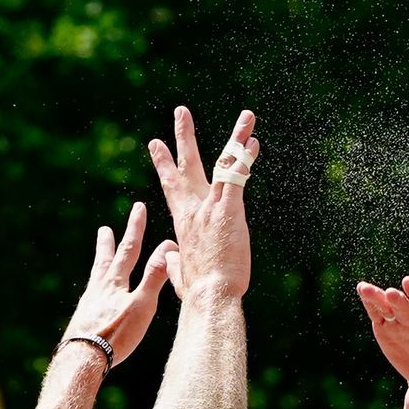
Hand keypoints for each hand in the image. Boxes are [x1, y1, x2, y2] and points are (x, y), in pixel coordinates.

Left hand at [62, 202, 172, 368]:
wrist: (84, 358)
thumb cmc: (116, 334)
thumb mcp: (142, 305)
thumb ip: (154, 277)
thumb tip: (167, 247)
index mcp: (115, 282)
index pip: (129, 249)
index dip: (135, 228)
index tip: (138, 207)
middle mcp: (99, 289)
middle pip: (105, 260)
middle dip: (109, 243)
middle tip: (105, 230)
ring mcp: (89, 304)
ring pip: (96, 278)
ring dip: (100, 266)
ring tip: (99, 261)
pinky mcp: (84, 320)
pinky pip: (92, 299)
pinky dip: (96, 292)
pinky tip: (95, 300)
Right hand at [149, 102, 257, 303]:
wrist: (209, 296)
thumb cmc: (197, 292)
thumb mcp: (179, 275)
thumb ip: (173, 262)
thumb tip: (171, 256)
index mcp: (183, 222)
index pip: (172, 187)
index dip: (165, 165)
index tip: (156, 145)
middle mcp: (194, 208)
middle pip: (187, 166)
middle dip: (184, 138)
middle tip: (181, 112)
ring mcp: (211, 206)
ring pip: (221, 163)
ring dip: (234, 137)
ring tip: (246, 116)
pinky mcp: (228, 209)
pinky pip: (237, 175)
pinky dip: (244, 157)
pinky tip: (252, 140)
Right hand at [357, 274, 408, 395]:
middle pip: (407, 309)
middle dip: (400, 302)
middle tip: (393, 293)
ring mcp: (401, 325)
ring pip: (389, 309)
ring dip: (379, 299)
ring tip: (367, 289)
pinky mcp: (388, 330)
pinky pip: (378, 315)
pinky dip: (370, 304)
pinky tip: (363, 289)